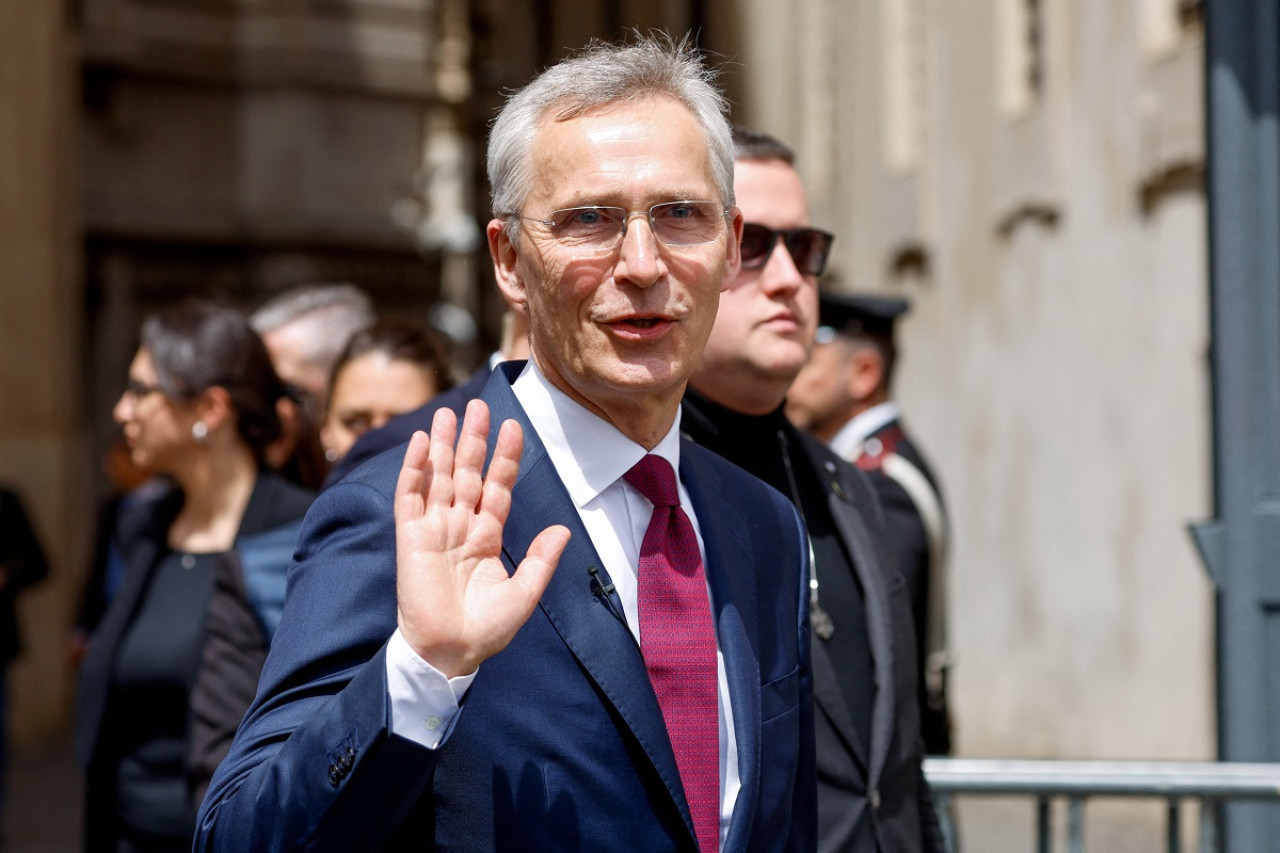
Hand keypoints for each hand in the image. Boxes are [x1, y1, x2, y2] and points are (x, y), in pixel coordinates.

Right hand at [395, 400, 569, 677]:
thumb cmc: (485, 630)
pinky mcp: (410, 537)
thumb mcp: (523, 594)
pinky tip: (424, 442)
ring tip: (449, 412)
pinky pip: (411, 495)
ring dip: (445, 444)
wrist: (449, 653)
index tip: (514, 427)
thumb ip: (541, 560)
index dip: (505, 458)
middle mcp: (460, 526)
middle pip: (468, 473)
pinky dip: (416, 468)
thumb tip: (563, 529)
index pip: (497, 487)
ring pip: (440, 476)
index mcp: (487, 536)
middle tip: (480, 405)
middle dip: (474, 439)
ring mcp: (434, 529)